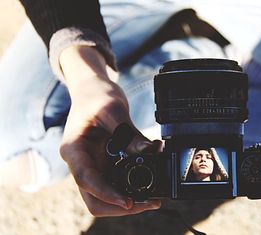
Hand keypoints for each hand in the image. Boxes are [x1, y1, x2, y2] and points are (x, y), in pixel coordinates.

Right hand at [58, 46, 161, 215]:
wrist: (92, 90)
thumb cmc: (96, 96)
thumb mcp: (113, 110)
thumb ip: (129, 133)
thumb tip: (151, 151)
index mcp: (73, 149)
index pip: (86, 180)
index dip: (107, 194)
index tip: (128, 201)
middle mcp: (80, 162)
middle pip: (94, 198)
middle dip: (119, 206)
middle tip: (148, 202)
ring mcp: (92, 165)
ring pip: (105, 196)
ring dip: (127, 200)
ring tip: (152, 198)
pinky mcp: (104, 164)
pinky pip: (116, 183)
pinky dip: (131, 187)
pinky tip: (148, 185)